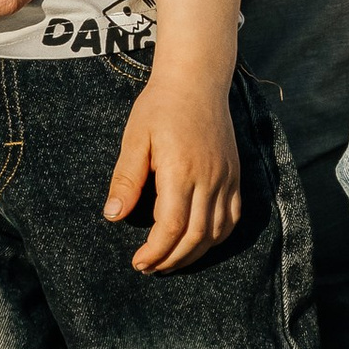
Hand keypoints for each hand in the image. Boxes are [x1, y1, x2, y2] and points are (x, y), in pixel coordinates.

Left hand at [105, 70, 244, 271]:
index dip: (155, 251)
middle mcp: (209, 178)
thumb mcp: (135, 139)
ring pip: (217, 232)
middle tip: (150, 268)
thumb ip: (126, 179)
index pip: (171, 226)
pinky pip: (232, 217)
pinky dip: (217, 237)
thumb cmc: (160, 107)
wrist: (196, 80)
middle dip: (172, 259)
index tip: (139, 262)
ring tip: (170, 260)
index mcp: (181, 170)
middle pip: (196, 236)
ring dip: (194, 253)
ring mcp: (226, 177)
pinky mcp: (235, 175)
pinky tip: (198, 242)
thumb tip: (113, 215)